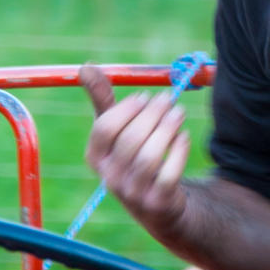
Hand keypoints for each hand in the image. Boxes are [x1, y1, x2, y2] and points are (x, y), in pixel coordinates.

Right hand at [81, 64, 190, 236]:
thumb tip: (85, 67)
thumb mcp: (117, 129)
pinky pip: (168, 174)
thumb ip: (102, 99)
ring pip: (150, 157)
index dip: (127, 109)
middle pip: (130, 140)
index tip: (145, 96)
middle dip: (153, 115)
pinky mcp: (157, 202)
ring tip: (179, 114)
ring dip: (167, 129)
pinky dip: (178, 151)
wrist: (158, 203)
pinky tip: (183, 138)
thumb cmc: (133, 156)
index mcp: (95, 157)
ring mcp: (133, 193)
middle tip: (168, 99)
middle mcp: (110, 178)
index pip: (105, 129)